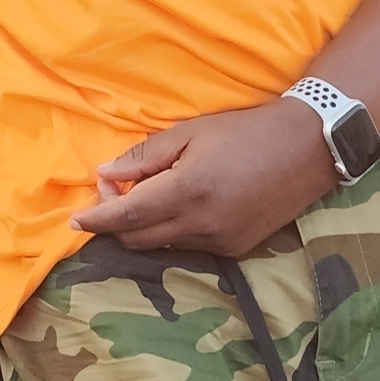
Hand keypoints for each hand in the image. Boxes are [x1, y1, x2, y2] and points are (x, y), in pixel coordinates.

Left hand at [71, 99, 337, 256]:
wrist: (305, 149)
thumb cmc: (243, 131)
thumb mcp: (190, 133)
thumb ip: (145, 156)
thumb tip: (105, 174)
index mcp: (186, 192)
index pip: (127, 217)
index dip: (97, 220)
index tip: (74, 219)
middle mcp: (201, 225)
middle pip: (139, 238)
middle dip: (117, 221)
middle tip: (114, 191)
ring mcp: (220, 242)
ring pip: (163, 244)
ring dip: (145, 226)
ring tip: (147, 193)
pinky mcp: (235, 250)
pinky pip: (189, 246)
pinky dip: (174, 229)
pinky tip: (180, 204)